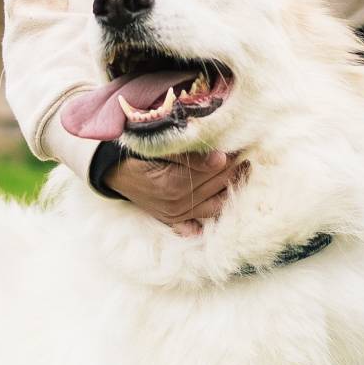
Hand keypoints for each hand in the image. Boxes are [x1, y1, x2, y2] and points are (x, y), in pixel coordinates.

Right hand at [104, 150, 247, 236]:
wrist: (115, 171)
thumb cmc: (138, 152)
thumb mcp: (160, 147)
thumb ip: (189, 154)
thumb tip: (220, 158)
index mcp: (174, 184)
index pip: (215, 168)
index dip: (231, 153)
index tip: (243, 141)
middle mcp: (177, 204)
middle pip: (218, 184)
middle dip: (234, 168)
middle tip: (248, 152)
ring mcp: (176, 215)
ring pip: (216, 204)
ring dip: (230, 188)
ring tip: (242, 170)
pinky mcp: (174, 220)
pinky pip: (199, 223)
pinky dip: (211, 214)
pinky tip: (223, 199)